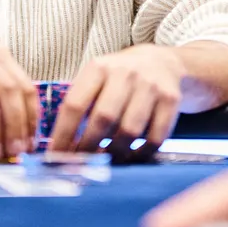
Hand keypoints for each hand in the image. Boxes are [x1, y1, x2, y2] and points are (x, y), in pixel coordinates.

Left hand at [49, 44, 185, 159]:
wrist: (163, 63)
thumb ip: (81, 104)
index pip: (75, 104)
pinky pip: (155, 138)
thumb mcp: (97, 78)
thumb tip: (61, 145)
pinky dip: (140, 154)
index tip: (56, 155)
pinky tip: (130, 157)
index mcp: (99, 67)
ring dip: (114, 153)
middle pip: (103, 119)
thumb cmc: (120, 79)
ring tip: (105, 160)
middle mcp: (126, 73)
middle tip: (81, 163)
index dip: (63, 134)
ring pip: (129, 131)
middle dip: (88, 147)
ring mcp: (151, 85)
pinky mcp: (171, 100)